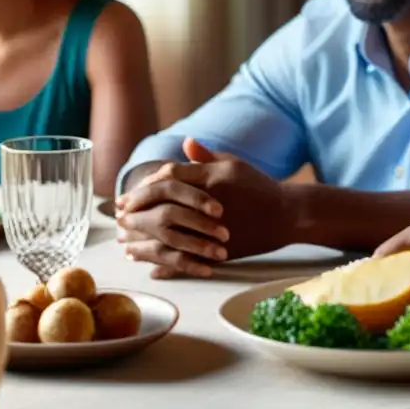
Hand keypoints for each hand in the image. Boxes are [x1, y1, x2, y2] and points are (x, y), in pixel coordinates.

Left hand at [115, 139, 292, 277]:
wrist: (288, 214)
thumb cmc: (260, 187)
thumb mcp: (236, 166)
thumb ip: (207, 157)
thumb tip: (185, 143)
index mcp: (213, 176)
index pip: (169, 177)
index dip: (145, 186)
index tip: (130, 195)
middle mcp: (211, 200)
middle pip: (165, 203)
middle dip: (139, 209)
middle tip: (122, 215)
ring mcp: (216, 225)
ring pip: (171, 233)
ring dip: (145, 238)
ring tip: (128, 242)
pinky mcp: (221, 247)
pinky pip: (187, 257)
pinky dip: (166, 261)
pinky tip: (150, 265)